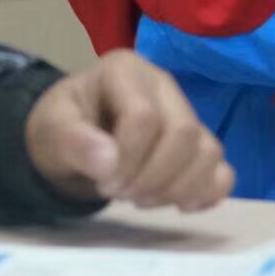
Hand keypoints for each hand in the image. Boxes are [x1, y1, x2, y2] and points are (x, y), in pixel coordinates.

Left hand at [24, 51, 232, 211]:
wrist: (70, 141)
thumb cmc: (60, 128)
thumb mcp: (52, 131)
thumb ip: (74, 142)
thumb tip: (109, 162)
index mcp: (125, 70)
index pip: (144, 115)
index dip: (128, 158)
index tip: (104, 180)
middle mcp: (163, 85)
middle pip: (184, 133)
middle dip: (153, 176)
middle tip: (122, 194)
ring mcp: (186, 114)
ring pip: (209, 152)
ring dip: (177, 188)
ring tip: (141, 199)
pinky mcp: (198, 146)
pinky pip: (223, 171)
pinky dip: (207, 193)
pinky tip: (177, 205)